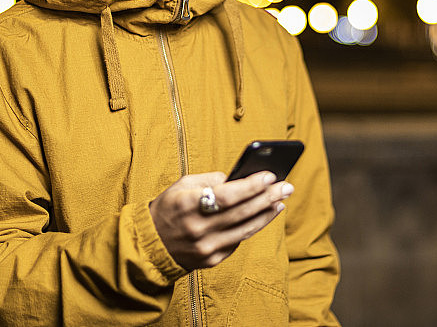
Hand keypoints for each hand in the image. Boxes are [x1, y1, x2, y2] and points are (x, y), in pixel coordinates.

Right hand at [149, 171, 293, 269]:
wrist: (149, 246)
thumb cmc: (168, 209)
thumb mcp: (181, 186)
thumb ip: (209, 180)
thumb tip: (237, 177)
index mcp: (188, 205)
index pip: (227, 195)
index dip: (251, 186)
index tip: (270, 176)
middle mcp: (198, 229)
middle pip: (242, 212)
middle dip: (268, 197)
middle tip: (287, 186)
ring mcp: (206, 247)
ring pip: (245, 229)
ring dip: (267, 214)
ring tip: (281, 200)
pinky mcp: (211, 260)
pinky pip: (238, 241)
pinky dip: (253, 227)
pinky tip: (265, 215)